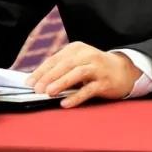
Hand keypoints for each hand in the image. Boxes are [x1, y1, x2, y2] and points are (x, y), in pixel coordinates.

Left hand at [25, 41, 140, 107]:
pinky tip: (65, 103)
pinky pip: (89, 89)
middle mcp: (87, 55)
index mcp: (77, 48)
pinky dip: (76, 96)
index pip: (55, 59)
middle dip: (48, 77)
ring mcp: (97, 68)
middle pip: (65, 65)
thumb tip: (38, 81)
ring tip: (49, 93)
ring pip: (77, 73)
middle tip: (36, 89)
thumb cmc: (94, 68)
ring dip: (61, 82)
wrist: (123, 71)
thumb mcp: (78, 62)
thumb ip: (61, 69)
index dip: (41, 71)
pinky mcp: (105, 82)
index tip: (29, 82)